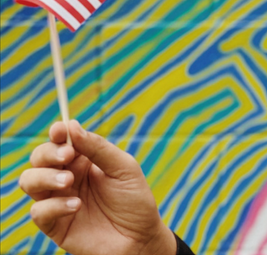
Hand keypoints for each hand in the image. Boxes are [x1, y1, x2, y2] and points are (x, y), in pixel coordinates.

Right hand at [19, 120, 176, 254]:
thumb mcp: (124, 168)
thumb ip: (99, 148)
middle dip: (48, 153)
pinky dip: (53, 206)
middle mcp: (67, 177)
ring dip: (45, 177)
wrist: (140, 237)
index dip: (57, 133)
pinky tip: (76, 206)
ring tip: (68, 182)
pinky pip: (38, 211)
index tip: (60, 130)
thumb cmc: (135, 200)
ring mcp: (58, 200)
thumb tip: (72, 126)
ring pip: (29, 181)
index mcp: (83, 160)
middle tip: (67, 157)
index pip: (61, 141)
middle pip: (39, 158)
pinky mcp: (54, 224)